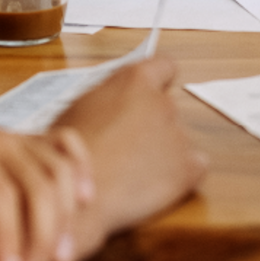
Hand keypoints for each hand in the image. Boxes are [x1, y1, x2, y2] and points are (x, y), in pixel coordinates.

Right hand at [54, 57, 205, 239]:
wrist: (76, 194)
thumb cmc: (65, 153)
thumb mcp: (78, 109)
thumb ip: (105, 100)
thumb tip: (112, 107)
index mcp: (134, 81)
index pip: (164, 66)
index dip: (160, 80)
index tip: (154, 92)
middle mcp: (162, 102)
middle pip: (167, 108)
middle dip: (152, 125)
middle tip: (126, 147)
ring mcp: (178, 135)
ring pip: (177, 140)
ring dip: (162, 151)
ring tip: (131, 172)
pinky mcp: (188, 168)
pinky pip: (194, 167)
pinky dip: (179, 175)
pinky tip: (152, 185)